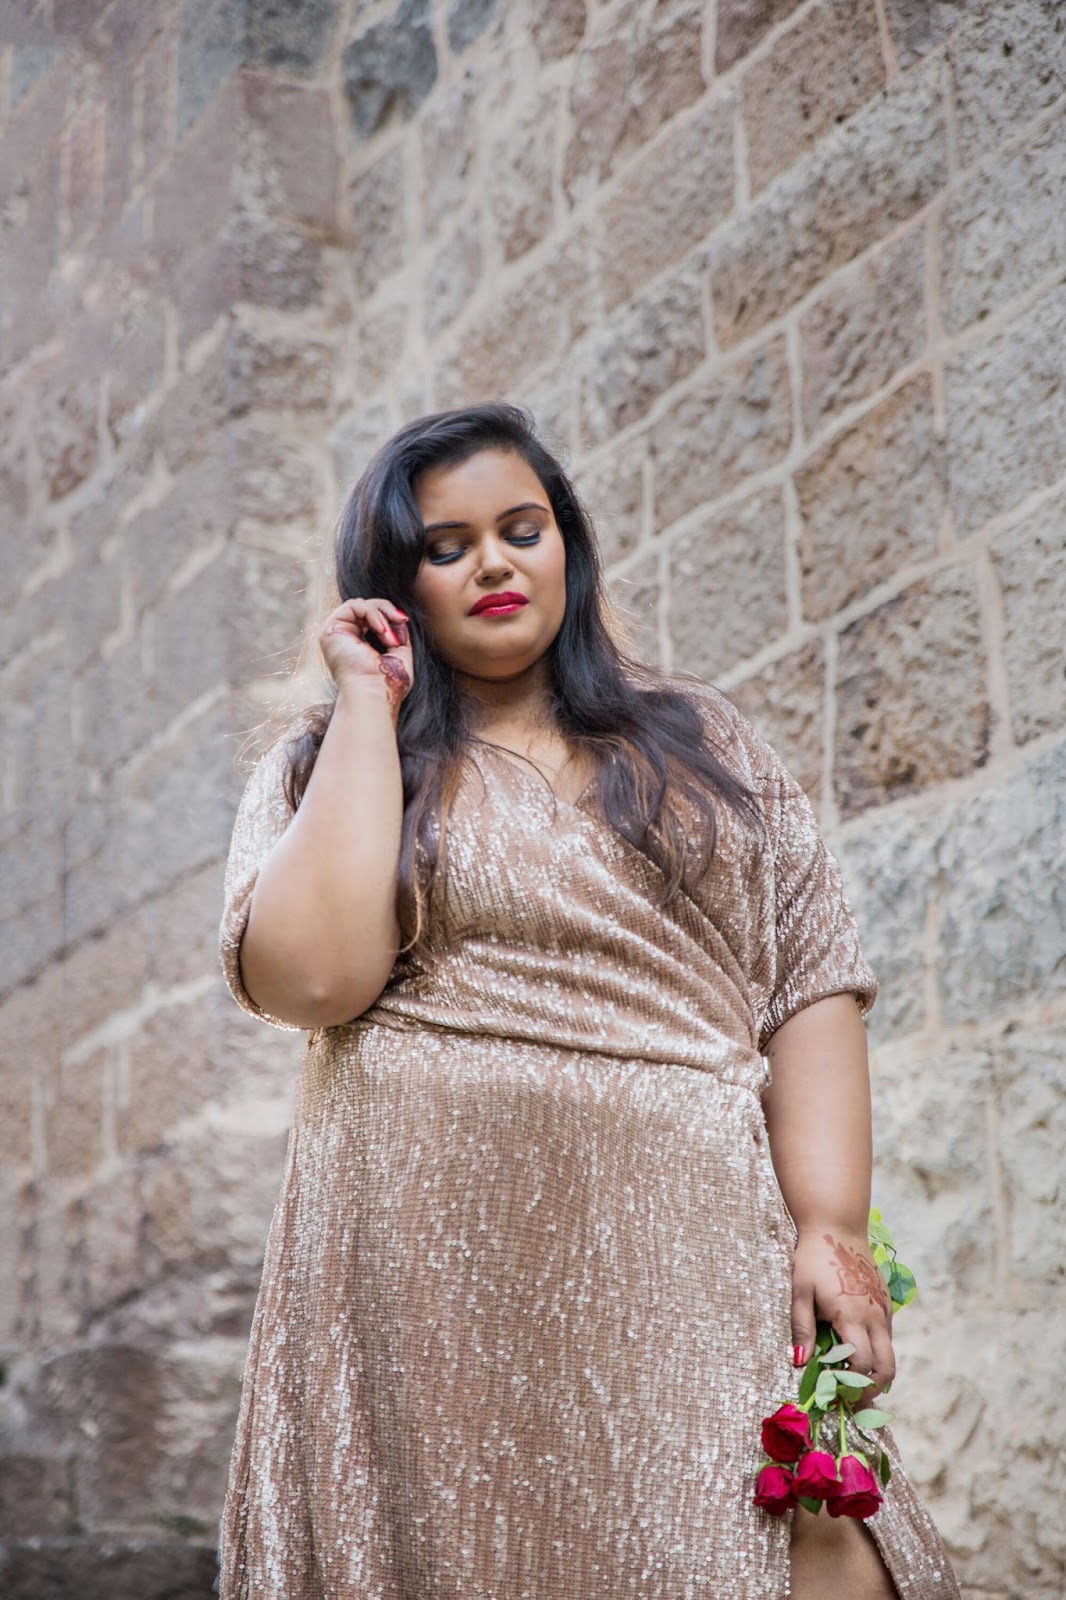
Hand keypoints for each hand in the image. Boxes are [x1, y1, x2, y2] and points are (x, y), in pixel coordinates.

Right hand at [319, 596, 413, 720]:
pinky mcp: (331, 630)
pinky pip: (354, 606)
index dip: (388, 615)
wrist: (374, 696)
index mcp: (356, 645)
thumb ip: (398, 634)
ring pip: (360, 604)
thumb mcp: (399, 654)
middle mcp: (343, 639)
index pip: (370, 617)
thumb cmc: (387, 684)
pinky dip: (373, 614)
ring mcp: (335, 634)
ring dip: (381, 615)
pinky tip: (382, 632)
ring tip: (390, 638)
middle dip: (386, 611)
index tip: (404, 622)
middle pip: (364, 607)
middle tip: (401, 622)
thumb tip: (399, 618)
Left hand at [790, 1228, 894, 1403]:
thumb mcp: (800, 1292)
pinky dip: (878, 1350)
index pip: (861, 1365)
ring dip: (876, 1371)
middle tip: (853, 1401)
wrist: (837, 1225)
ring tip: (852, 1379)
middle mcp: (874, 1316)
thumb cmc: (813, 1258)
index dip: (851, 1387)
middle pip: (887, 1367)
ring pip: (890, 1352)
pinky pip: (887, 1334)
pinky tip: (857, 1349)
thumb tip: (800, 1365)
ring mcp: (883, 1308)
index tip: (837, 1398)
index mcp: (852, 1316)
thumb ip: (801, 1329)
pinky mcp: (885, 1300)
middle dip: (872, 1389)